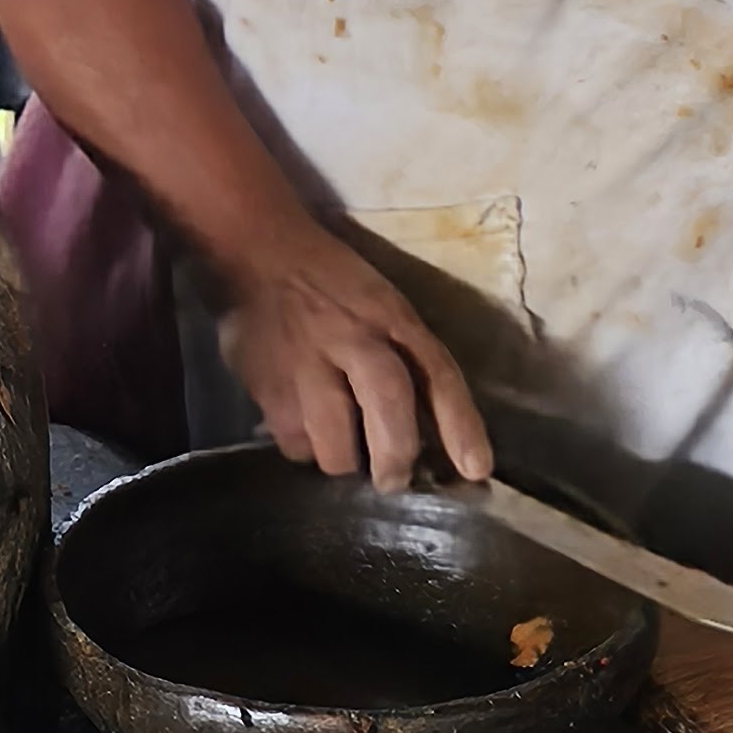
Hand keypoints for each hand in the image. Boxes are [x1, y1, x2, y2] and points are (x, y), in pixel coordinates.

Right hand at [206, 216, 493, 495]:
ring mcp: (305, 366)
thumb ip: (403, 356)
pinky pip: (294, 444)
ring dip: (342, 459)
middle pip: (388, 405)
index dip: (461, 427)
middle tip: (392, 480)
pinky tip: (304, 426)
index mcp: (390, 316)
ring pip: (335, 446)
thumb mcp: (380, 303)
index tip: (477, 470)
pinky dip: (305, 446)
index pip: (436, 374)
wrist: (255, 252)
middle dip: (396, 457)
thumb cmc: (329, 281)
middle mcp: (352, 338)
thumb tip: (429, 432)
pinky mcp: (267, 388)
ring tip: (339, 448)